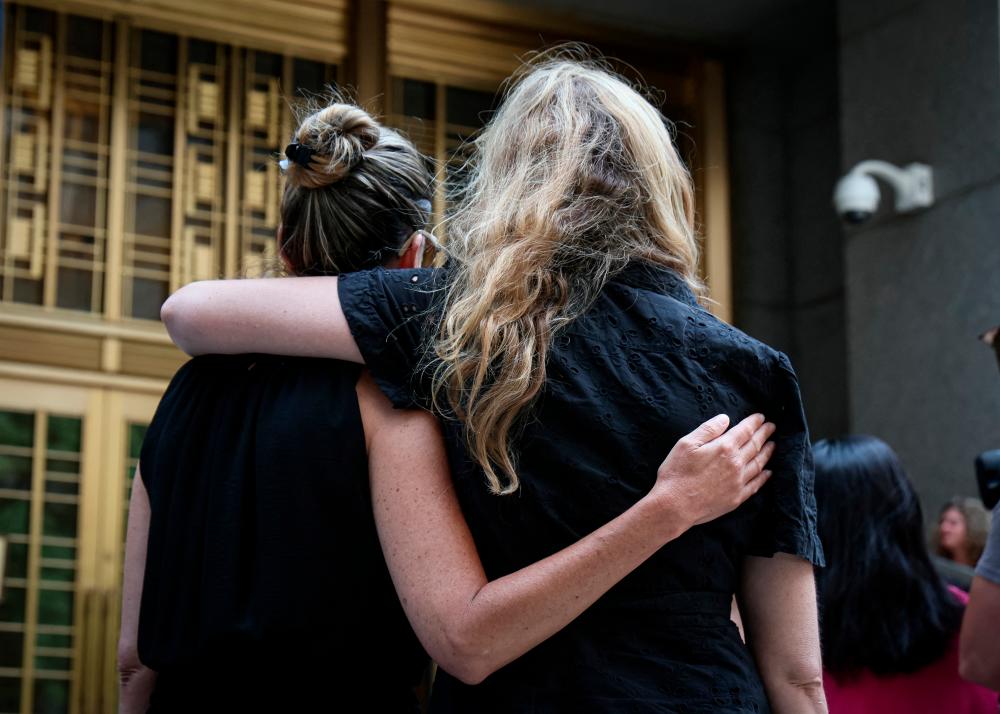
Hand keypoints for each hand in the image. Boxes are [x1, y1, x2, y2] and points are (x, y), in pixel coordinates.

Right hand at [653, 413, 774, 529]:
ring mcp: (738, 482)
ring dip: (767, 453)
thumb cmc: (677, 473)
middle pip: (755, 445)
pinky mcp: (737, 498)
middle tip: (772, 427)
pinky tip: (768, 472)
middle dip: (764, 434)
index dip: (754, 422)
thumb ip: (708, 429)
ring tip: (773, 445)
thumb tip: (725, 418)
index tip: (761, 417)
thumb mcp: (686, 444)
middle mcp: (736, 463)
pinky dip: (764, 477)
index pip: (745, 431)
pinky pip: (756, 484)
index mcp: (724, 447)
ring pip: (758, 464)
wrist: (675, 506)